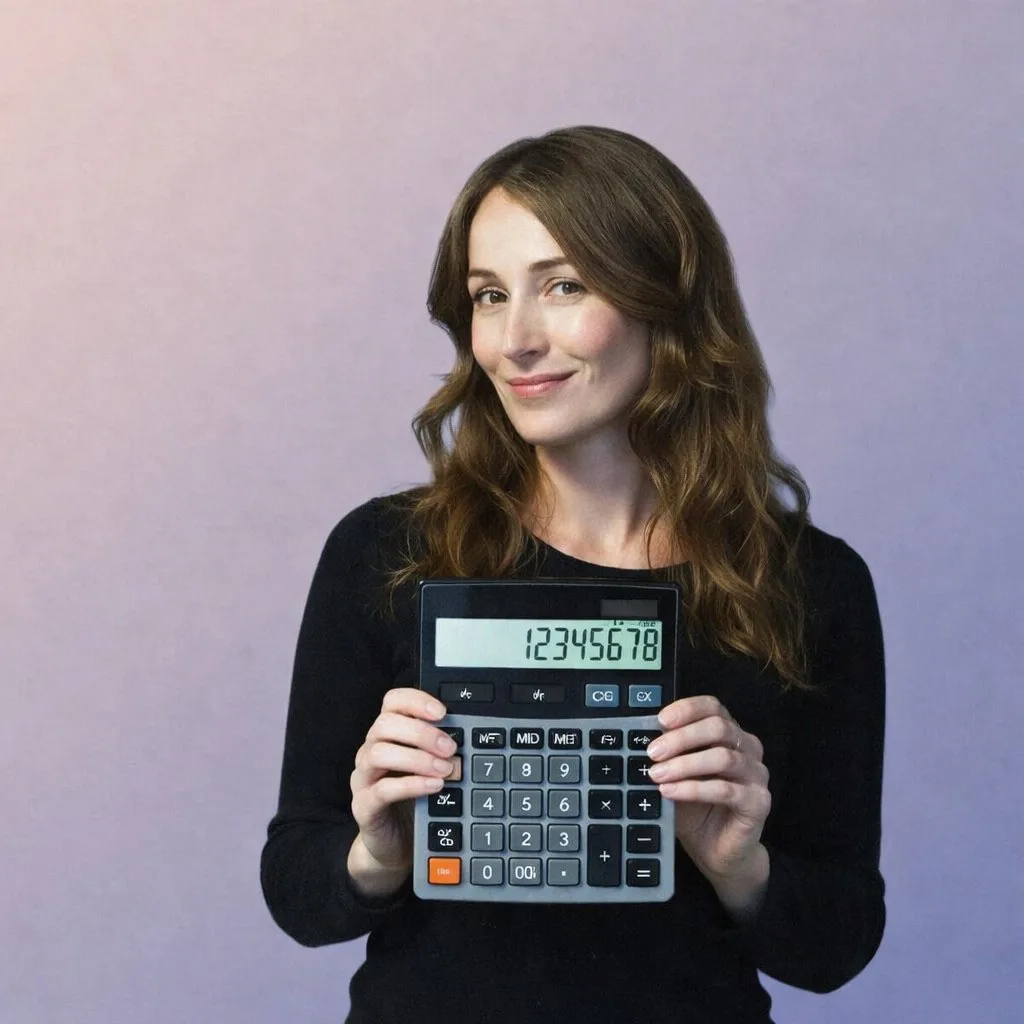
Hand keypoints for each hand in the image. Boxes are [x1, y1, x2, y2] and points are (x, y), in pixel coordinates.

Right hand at [348, 688, 457, 888]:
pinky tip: (433, 786)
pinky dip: (411, 784)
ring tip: (445, 770)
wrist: (395, 843)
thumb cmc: (414, 799)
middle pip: (385, 723)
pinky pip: (381, 790)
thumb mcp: (431, 768)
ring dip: (417, 758)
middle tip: (450, 748)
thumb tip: (468, 732)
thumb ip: (441, 748)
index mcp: (387, 735)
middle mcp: (370, 751)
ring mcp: (363, 778)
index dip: (415, 700)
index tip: (442, 712)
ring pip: (379, 753)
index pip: (392, 702)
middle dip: (421, 732)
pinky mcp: (364, 806)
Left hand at [647, 696, 770, 912]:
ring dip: (684, 764)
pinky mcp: (758, 802)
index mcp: (729, 733)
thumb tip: (641, 738)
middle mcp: (748, 748)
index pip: (713, 707)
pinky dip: (693, 788)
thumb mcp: (675, 775)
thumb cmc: (696, 809)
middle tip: (652, 752)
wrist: (717, 852)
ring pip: (722, 757)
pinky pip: (725, 789)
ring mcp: (757, 775)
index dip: (687, 709)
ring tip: (657, 775)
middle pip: (718, 727)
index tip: (660, 720)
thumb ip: (666, 755)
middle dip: (681, 738)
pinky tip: (670, 792)